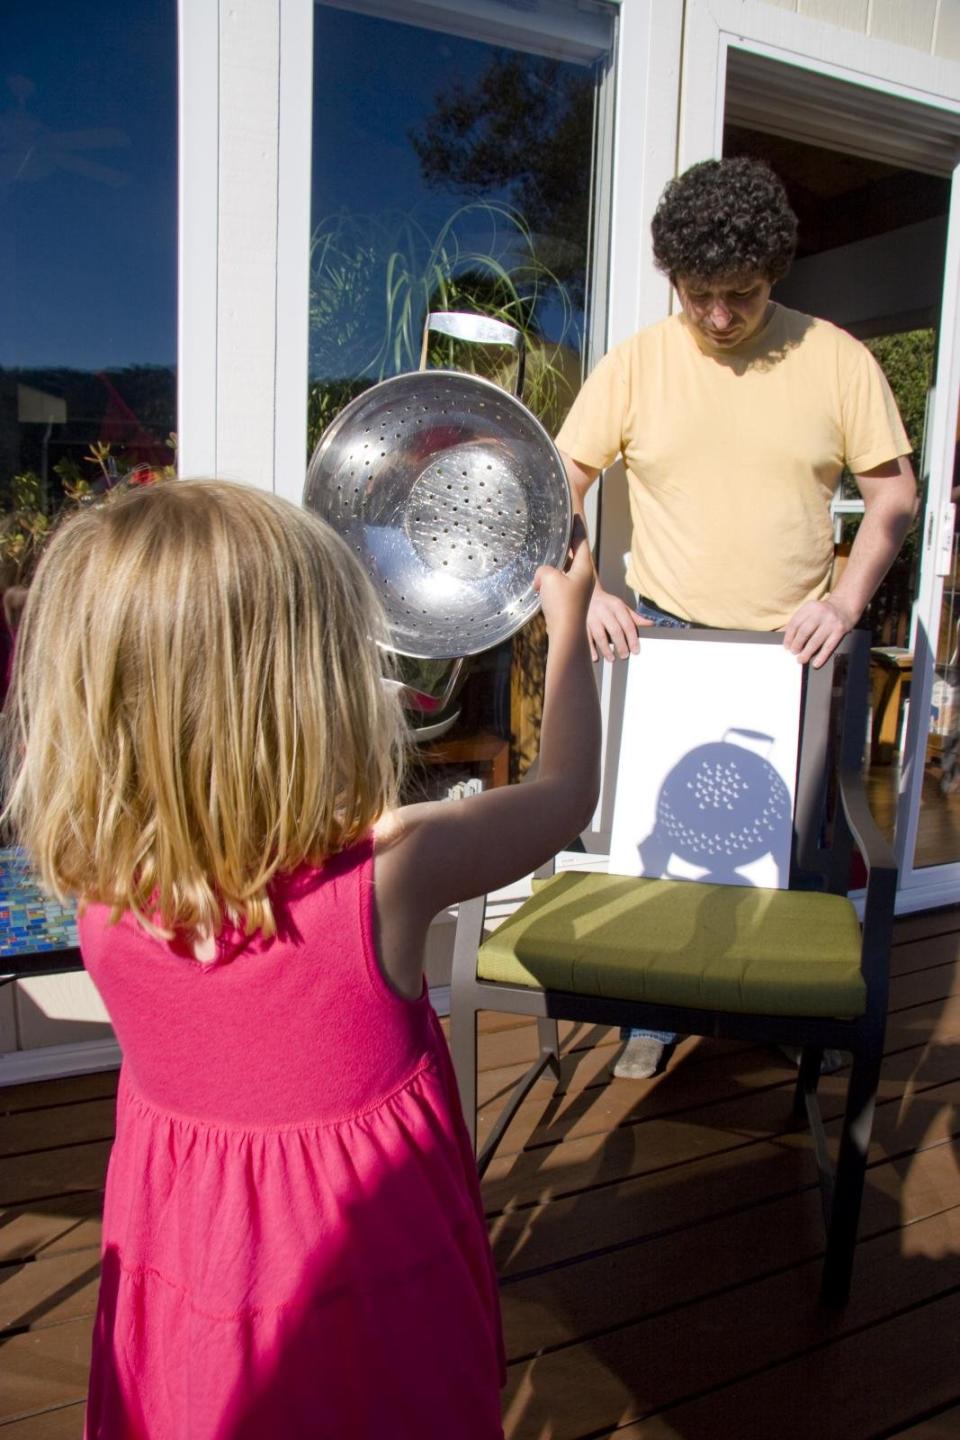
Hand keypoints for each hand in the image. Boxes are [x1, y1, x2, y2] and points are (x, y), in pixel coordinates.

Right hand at [534, 517, 594, 637]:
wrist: (565, 633)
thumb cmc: (562, 605)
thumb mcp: (549, 578)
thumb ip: (544, 569)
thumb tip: (542, 578)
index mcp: (584, 569)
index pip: (581, 542)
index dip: (577, 528)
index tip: (576, 517)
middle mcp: (583, 578)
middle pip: (575, 555)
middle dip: (568, 545)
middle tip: (561, 532)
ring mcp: (577, 590)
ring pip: (566, 571)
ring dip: (557, 564)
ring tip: (548, 555)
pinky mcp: (569, 601)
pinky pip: (560, 584)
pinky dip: (551, 579)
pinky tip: (540, 582)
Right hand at [586, 584, 651, 661]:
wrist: (587, 595)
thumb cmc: (607, 604)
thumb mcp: (622, 607)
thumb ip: (635, 617)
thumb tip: (651, 624)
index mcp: (617, 606)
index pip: (627, 624)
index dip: (632, 639)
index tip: (636, 650)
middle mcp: (604, 611)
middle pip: (615, 631)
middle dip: (621, 645)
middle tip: (625, 656)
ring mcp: (592, 618)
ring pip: (600, 636)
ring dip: (606, 650)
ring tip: (612, 658)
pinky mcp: (582, 624)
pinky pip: (587, 639)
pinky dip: (591, 650)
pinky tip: (596, 658)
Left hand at [782, 595, 856, 667]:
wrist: (845, 607)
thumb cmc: (823, 613)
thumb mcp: (810, 611)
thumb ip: (799, 622)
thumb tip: (787, 640)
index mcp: (810, 607)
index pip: (795, 623)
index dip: (789, 637)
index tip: (786, 646)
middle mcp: (820, 613)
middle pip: (804, 632)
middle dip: (797, 644)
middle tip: (794, 653)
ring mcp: (831, 622)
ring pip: (815, 641)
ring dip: (807, 653)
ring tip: (801, 659)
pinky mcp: (840, 630)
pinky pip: (828, 646)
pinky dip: (821, 657)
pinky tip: (816, 664)